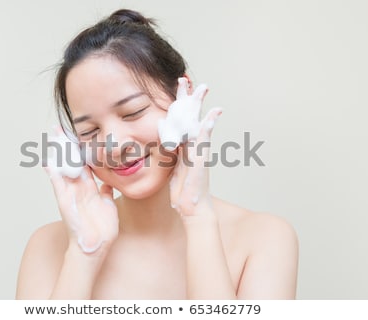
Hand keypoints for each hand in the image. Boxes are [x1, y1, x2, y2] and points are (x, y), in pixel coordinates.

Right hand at [44, 129, 118, 253]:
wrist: (96, 246)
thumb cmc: (102, 229)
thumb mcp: (108, 206)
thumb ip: (106, 193)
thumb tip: (108, 183)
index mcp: (89, 188)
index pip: (84, 164)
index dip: (81, 149)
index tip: (78, 134)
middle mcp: (78, 188)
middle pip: (70, 162)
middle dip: (65, 145)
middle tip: (59, 128)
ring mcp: (70, 194)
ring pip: (63, 169)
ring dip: (57, 153)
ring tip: (52, 137)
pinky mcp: (65, 201)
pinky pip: (58, 185)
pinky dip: (53, 173)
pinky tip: (48, 161)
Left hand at [167, 79, 221, 218]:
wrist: (193, 210)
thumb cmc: (183, 194)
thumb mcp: (172, 170)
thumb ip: (170, 156)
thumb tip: (163, 145)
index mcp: (184, 148)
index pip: (180, 122)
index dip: (176, 105)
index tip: (173, 89)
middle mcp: (193, 147)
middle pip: (190, 117)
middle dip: (187, 98)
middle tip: (184, 79)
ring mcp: (199, 153)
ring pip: (199, 124)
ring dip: (200, 105)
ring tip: (203, 87)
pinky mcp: (202, 161)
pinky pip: (205, 141)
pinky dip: (209, 127)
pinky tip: (213, 113)